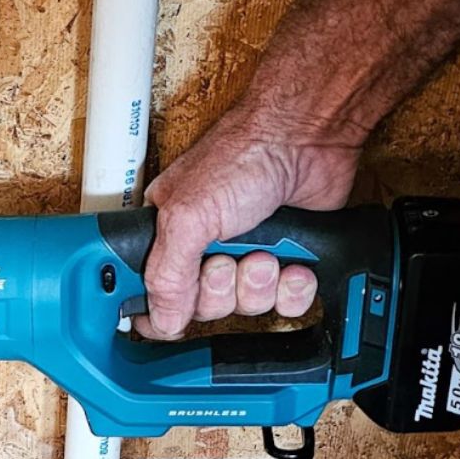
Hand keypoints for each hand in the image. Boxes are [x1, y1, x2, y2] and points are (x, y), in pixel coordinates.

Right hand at [137, 106, 362, 338]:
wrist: (307, 138)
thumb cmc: (244, 155)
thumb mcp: (186, 217)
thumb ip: (166, 274)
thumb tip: (160, 320)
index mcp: (168, 235)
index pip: (151, 293)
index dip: (161, 310)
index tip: (173, 316)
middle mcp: (204, 249)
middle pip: (202, 308)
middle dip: (221, 289)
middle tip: (226, 261)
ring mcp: (245, 256)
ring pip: (246, 307)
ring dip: (259, 285)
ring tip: (265, 252)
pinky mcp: (285, 262)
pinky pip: (285, 303)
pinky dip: (293, 289)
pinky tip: (294, 264)